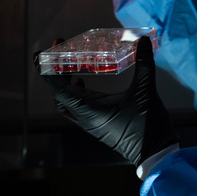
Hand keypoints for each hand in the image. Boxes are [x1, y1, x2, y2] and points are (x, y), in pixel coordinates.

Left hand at [36, 37, 177, 167]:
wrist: (154, 153)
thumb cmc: (147, 125)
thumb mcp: (145, 91)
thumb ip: (144, 63)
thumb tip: (143, 41)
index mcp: (89, 110)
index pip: (58, 89)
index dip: (47, 70)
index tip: (42, 53)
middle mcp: (85, 118)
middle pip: (59, 95)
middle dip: (54, 74)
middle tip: (59, 54)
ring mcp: (91, 123)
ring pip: (67, 103)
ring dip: (64, 85)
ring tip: (70, 66)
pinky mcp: (98, 126)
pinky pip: (77, 109)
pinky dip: (75, 94)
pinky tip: (83, 83)